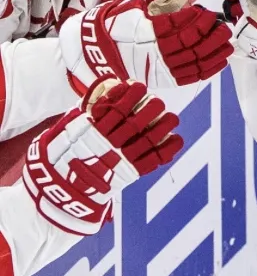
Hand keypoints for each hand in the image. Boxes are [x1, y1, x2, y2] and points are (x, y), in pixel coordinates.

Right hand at [22, 77, 182, 235]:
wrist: (60, 189)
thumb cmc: (62, 156)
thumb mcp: (65, 130)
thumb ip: (82, 113)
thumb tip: (96, 94)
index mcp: (92, 130)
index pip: (115, 107)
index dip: (129, 95)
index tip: (138, 85)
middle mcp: (108, 144)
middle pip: (136, 122)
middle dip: (150, 109)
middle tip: (159, 101)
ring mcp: (120, 159)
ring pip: (147, 139)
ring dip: (163, 127)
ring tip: (172, 117)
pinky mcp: (130, 174)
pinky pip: (153, 160)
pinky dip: (167, 150)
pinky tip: (177, 139)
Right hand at [59, 0, 233, 93]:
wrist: (99, 49)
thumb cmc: (121, 20)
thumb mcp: (138, 1)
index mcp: (146, 27)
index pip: (177, 23)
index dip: (195, 18)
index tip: (206, 12)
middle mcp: (154, 48)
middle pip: (189, 42)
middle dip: (210, 34)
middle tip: (223, 27)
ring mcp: (160, 66)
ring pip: (193, 59)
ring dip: (214, 51)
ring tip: (227, 43)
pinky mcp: (164, 78)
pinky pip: (190, 76)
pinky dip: (208, 69)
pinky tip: (221, 61)